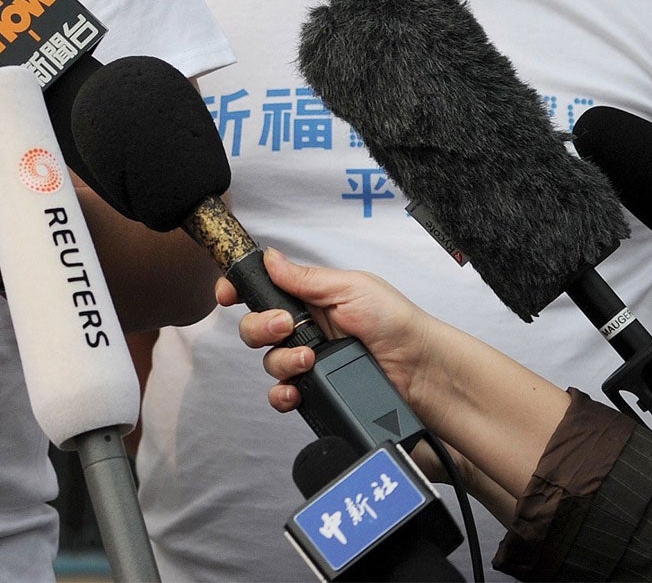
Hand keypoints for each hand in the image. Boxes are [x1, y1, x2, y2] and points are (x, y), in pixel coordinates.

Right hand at [221, 250, 435, 415]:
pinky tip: (295, 390)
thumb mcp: (352, 288)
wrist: (424, 372)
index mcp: (311, 299)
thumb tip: (270, 257)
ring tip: (309, 359)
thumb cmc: (398, 323)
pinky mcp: (317, 391)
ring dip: (281, 360)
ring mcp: (310, 362)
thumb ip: (306, 278)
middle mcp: (306, 330)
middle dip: (261, 327)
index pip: (264, 291)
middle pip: (256, 328)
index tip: (228, 295)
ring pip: (268, 362)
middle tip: (285, 326)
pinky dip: (282, 394)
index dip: (240, 291)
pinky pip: (283, 394)